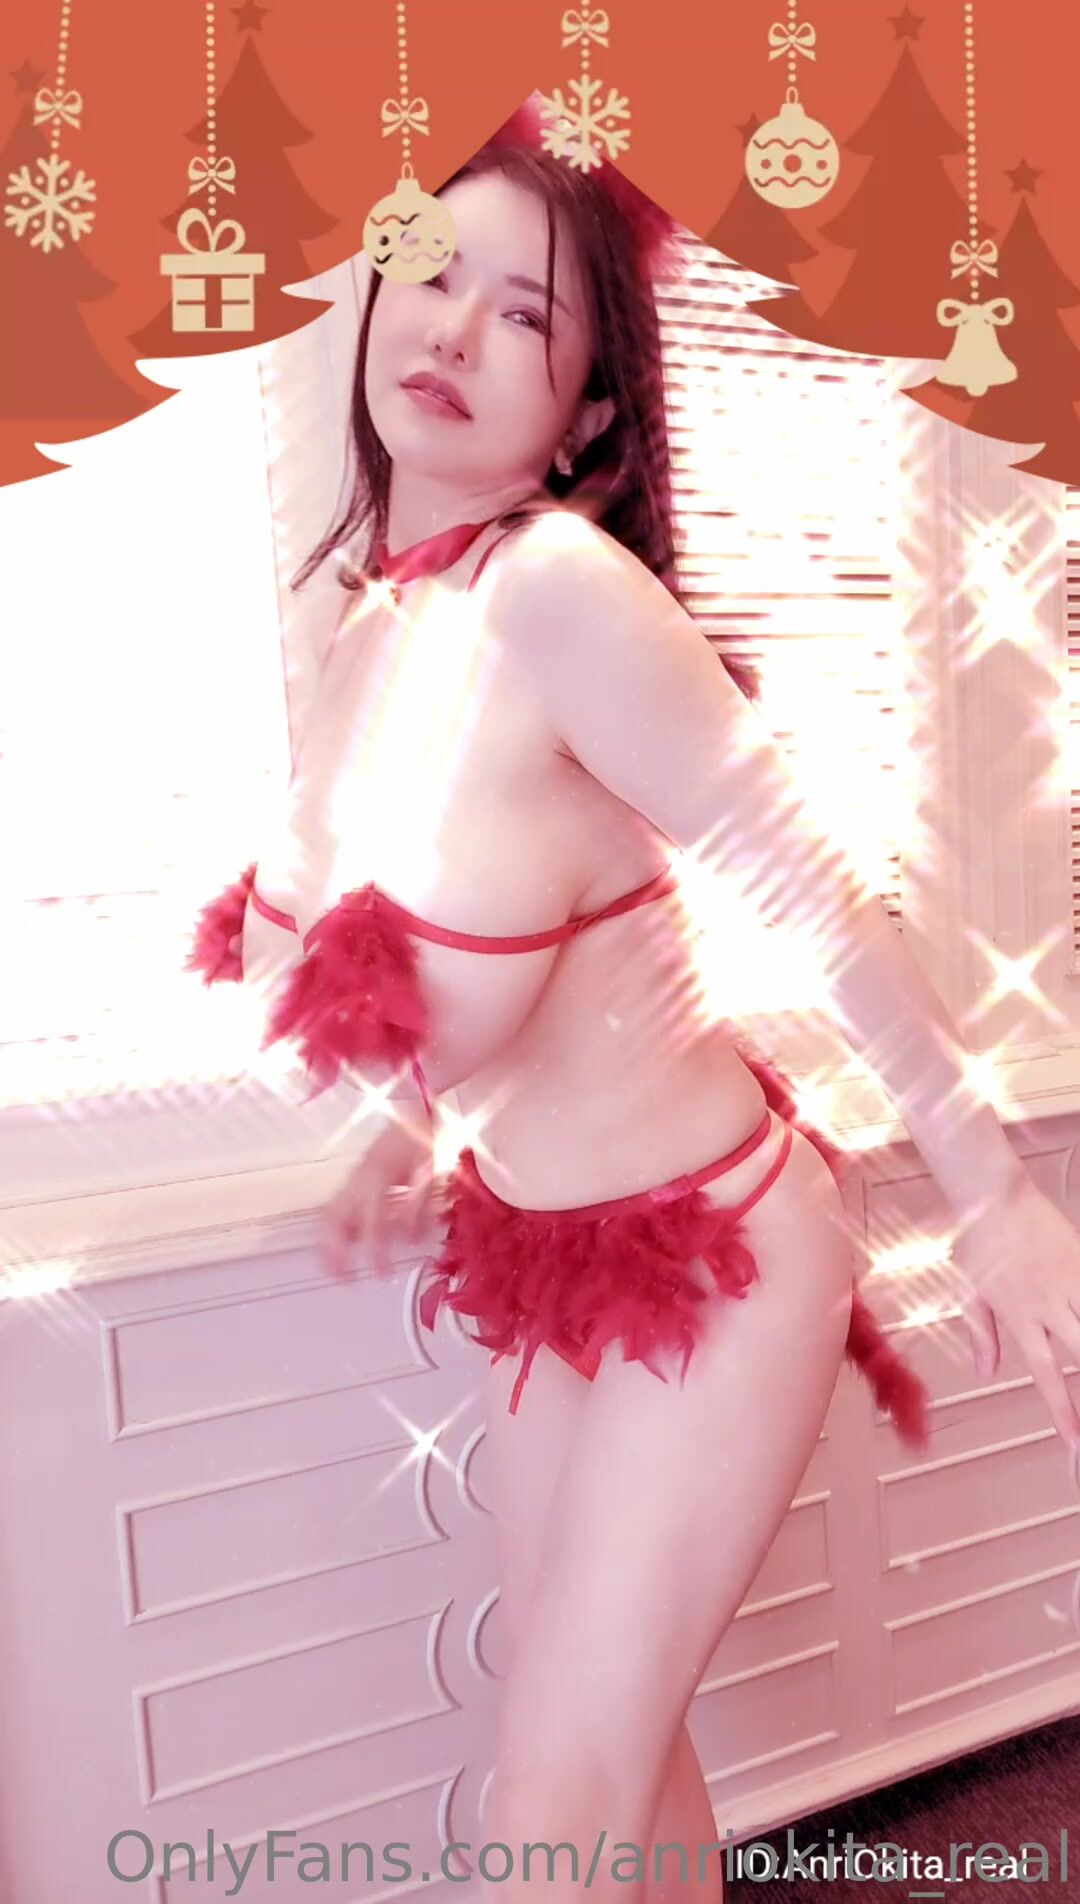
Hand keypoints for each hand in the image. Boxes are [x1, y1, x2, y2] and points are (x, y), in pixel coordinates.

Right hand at [319, 1115, 440, 1281]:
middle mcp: (359, 1177)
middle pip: (334, 1219)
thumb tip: (408, 1240)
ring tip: (336, 1266)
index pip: (372, 1224)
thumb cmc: (431, 1135)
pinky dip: (338, 1225)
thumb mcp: (433, 1170)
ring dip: (330, 1240)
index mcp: (378, 1177)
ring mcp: (355, 1174)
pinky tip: (348, 1240)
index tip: (382, 1275)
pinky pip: (339, 1203)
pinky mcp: (358, 1174)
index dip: (376, 1253)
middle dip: (333, 1252)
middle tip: (341, 1279)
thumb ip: (418, 1206)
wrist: (421, 1102)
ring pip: (331, 1211)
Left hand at [952, 1178, 1079, 1450]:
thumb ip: (983, 1336)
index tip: (1077, 1442)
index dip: (1064, 1412)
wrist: (992, 1195)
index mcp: (1020, 1317)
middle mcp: (1050, 1304)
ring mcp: (1071, 1281)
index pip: (1047, 1376)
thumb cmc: (976, 1242)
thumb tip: (985, 1373)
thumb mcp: (970, 1293)